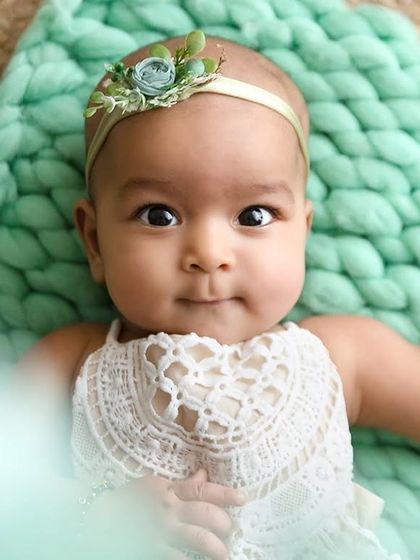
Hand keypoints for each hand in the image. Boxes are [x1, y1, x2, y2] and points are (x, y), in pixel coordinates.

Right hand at [94, 468, 244, 559]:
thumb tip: (204, 475)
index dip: (225, 495)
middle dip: (224, 524)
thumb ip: (181, 485)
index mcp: (169, 490)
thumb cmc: (128, 502)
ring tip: (223, 554)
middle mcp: (168, 508)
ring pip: (200, 538)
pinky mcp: (152, 549)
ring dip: (216, 548)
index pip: (203, 490)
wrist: (96, 518)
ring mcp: (161, 531)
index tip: (243, 499)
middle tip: (228, 531)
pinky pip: (179, 558)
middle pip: (207, 514)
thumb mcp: (155, 486)